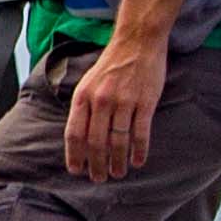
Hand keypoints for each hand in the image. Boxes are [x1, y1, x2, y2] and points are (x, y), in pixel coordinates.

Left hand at [64, 35, 166, 181]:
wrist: (137, 42)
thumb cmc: (111, 65)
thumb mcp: (88, 83)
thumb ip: (83, 108)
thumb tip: (78, 139)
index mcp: (83, 97)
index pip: (75, 133)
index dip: (75, 155)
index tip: (77, 171)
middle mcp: (101, 100)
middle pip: (96, 142)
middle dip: (97, 164)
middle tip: (99, 179)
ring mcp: (124, 101)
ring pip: (118, 140)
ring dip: (117, 161)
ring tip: (118, 174)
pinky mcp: (145, 101)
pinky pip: (141, 132)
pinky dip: (139, 150)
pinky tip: (138, 161)